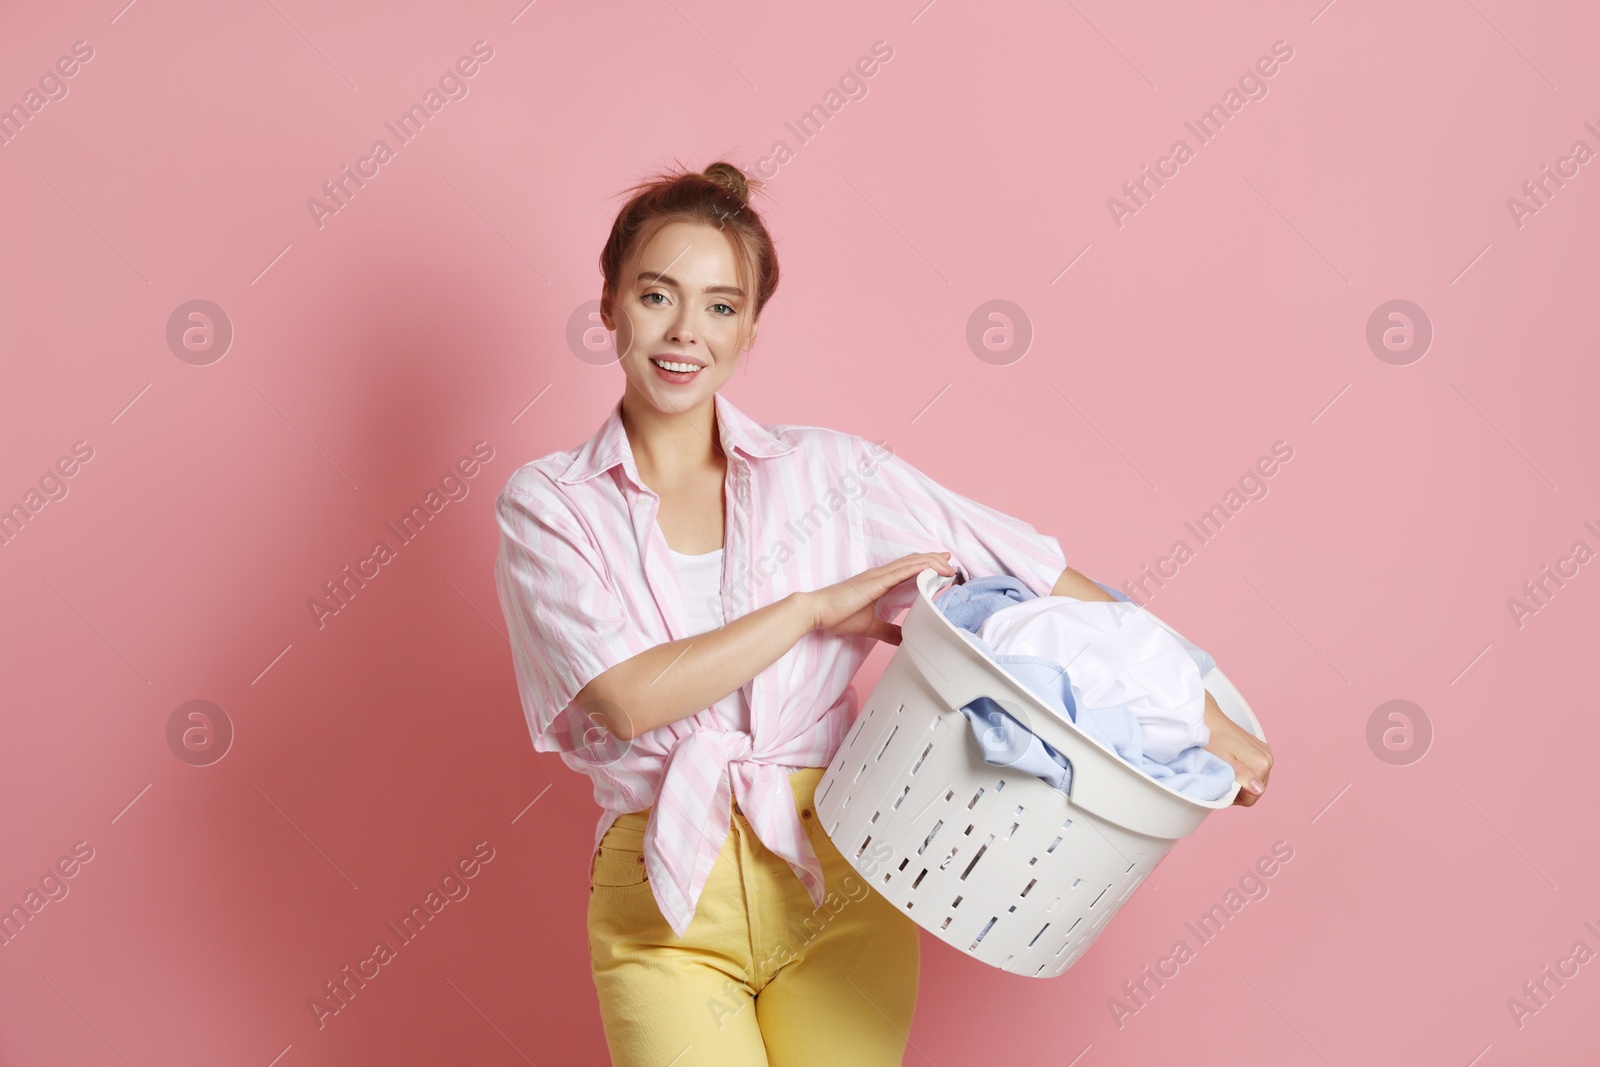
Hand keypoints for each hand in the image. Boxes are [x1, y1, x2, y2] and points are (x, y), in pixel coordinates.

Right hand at [802, 553, 957, 644]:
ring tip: (948, 564)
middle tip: (950, 560)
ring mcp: (877, 576)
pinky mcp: (874, 582)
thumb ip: (888, 631)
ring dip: (931, 562)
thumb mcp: (869, 626)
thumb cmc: (837, 615)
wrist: (817, 611)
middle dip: (933, 560)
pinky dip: (918, 567)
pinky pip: (901, 571)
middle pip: (912, 562)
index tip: (940, 567)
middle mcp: (879, 575)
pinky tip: (930, 566)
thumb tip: (904, 639)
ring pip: (910, 563)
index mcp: (878, 582)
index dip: (924, 566)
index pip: (906, 569)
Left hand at [1201, 690, 1273, 806]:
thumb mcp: (1225, 762)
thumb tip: (1259, 790)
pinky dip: (1247, 772)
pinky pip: (1257, 769)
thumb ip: (1243, 776)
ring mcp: (1266, 753)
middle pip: (1258, 789)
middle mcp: (1268, 758)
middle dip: (1242, 790)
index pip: (1255, 796)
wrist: (1209, 720)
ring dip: (1245, 781)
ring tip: (1228, 773)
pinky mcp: (1261, 749)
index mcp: (1261, 763)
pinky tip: (1234, 766)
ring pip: (1258, 780)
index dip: (1238, 797)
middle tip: (1225, 780)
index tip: (1225, 788)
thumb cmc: (1212, 740)